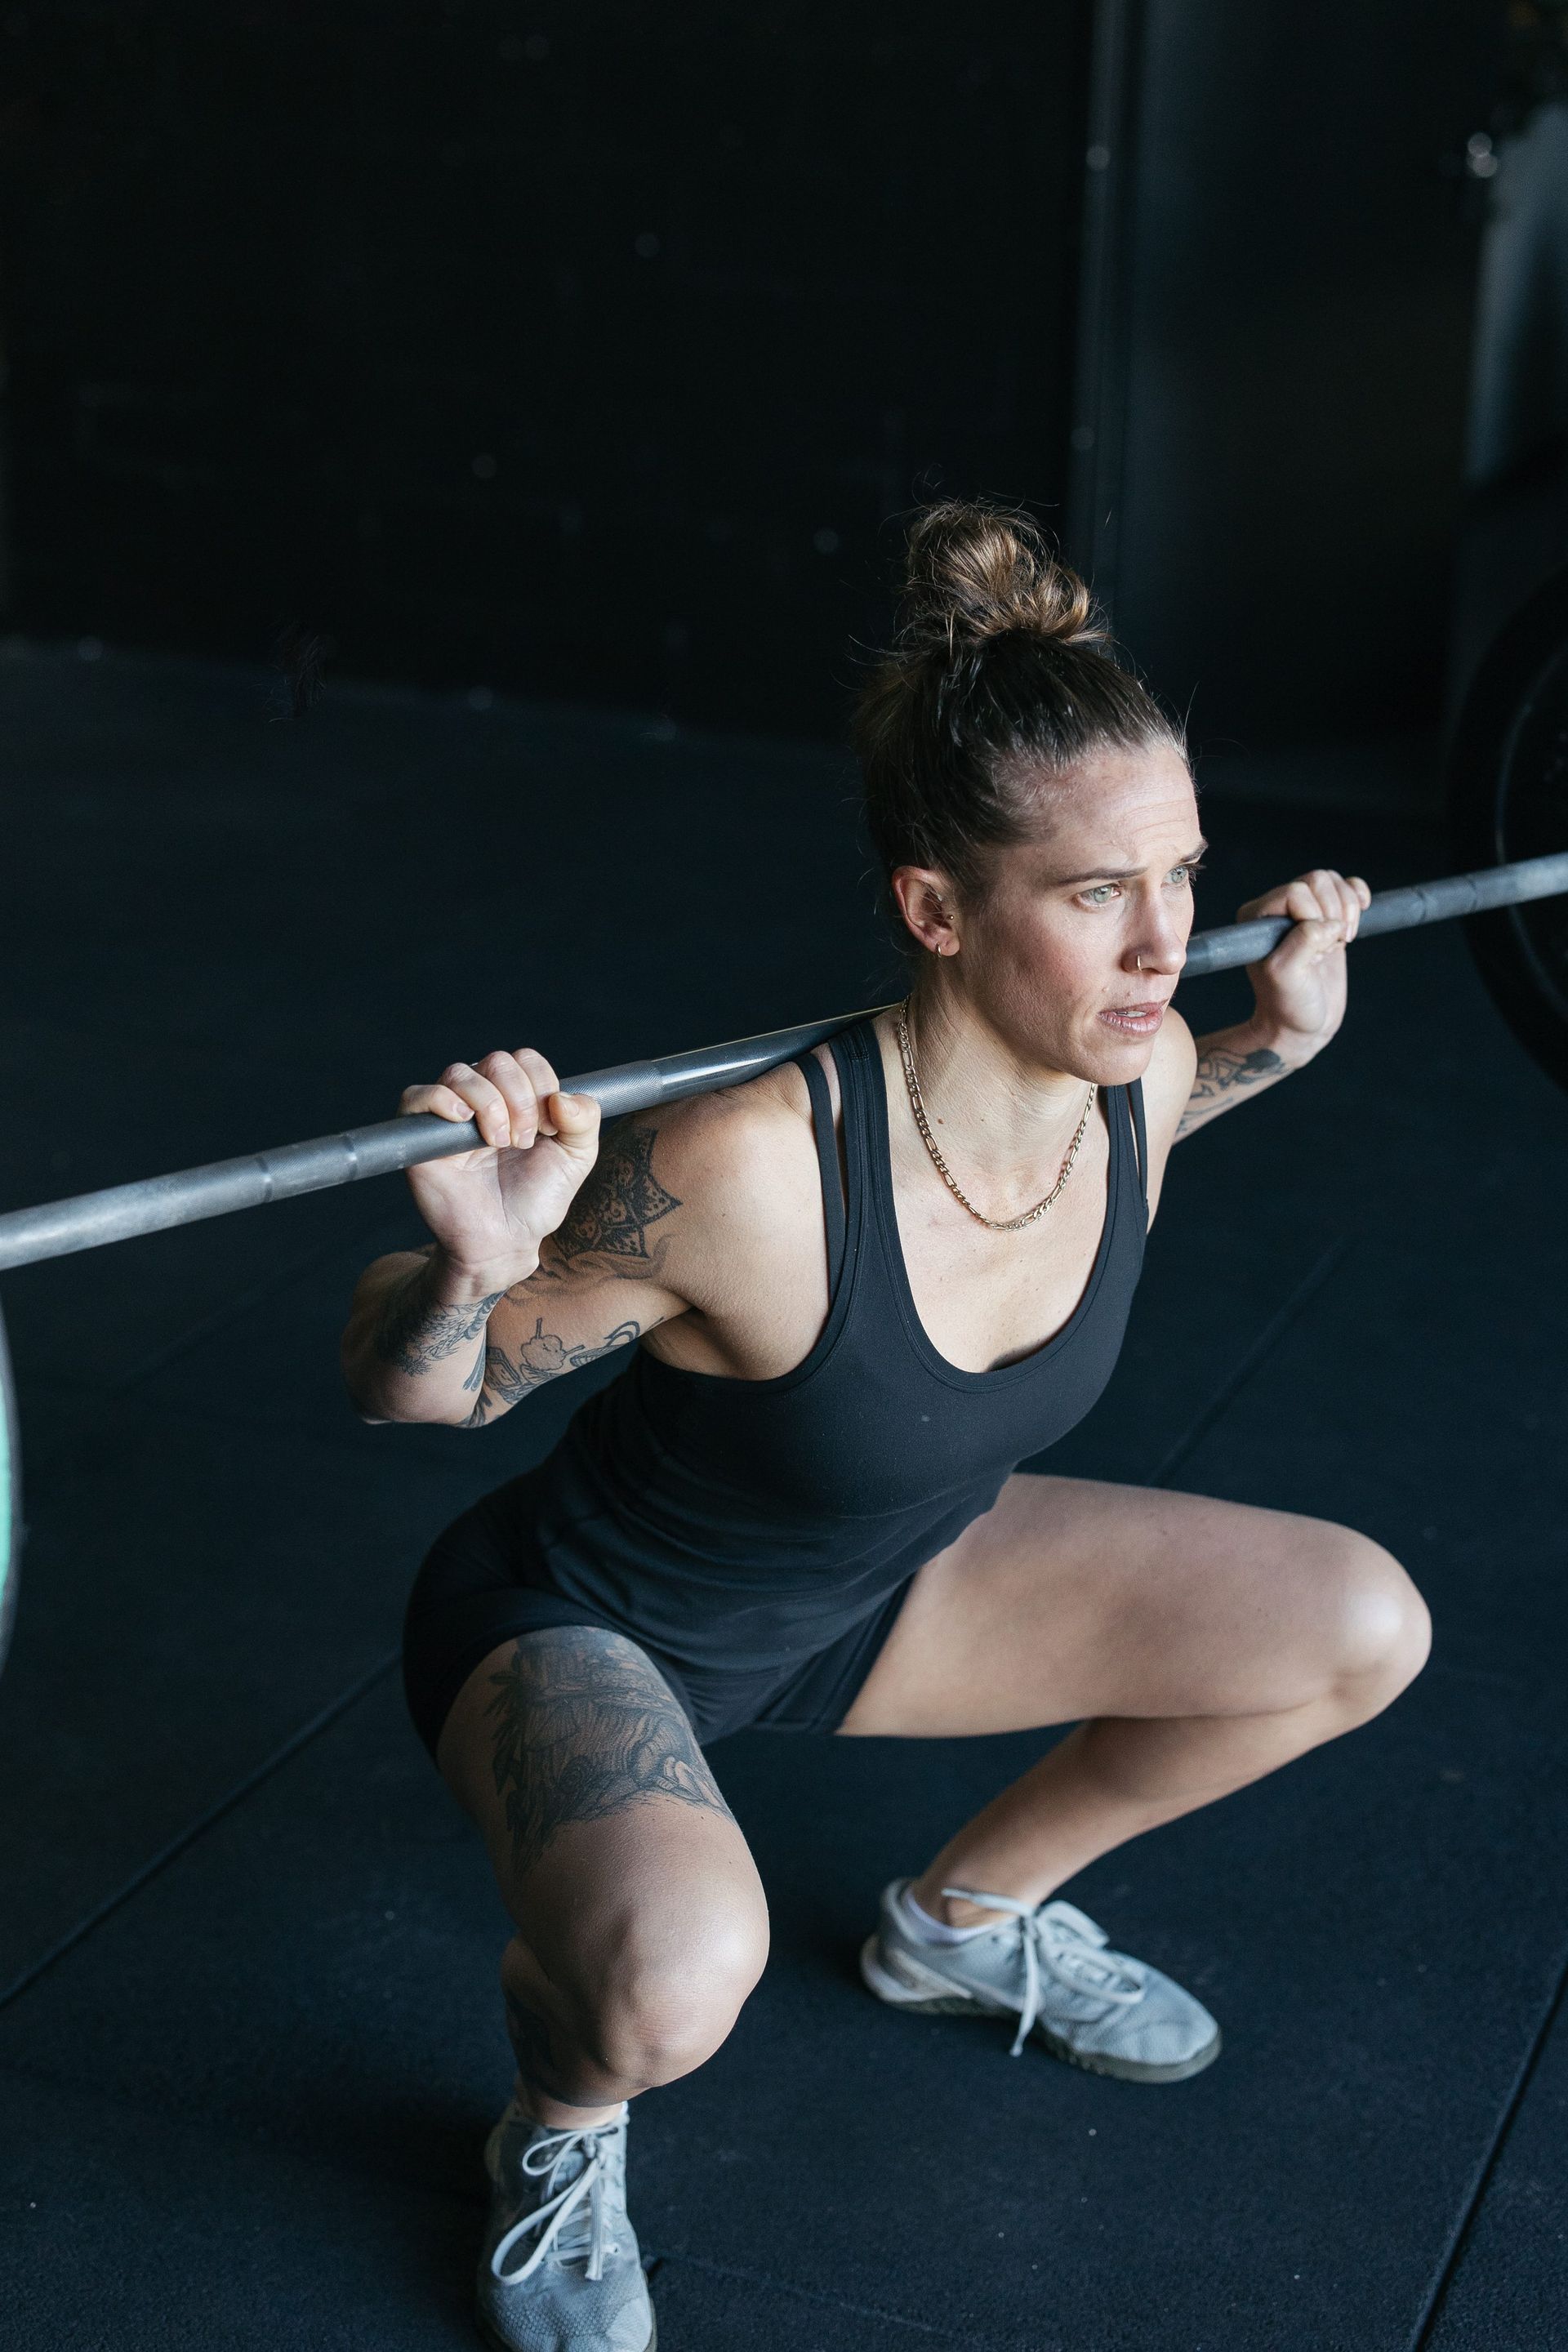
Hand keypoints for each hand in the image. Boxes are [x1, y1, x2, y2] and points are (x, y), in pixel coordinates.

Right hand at [398, 1048, 601, 1287]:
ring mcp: (450, 1115)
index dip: (541, 1086)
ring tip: (498, 1143)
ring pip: (460, 1073)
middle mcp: (482, 1098)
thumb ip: (584, 1120)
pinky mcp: (421, 1136)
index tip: (548, 1128)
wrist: (505, 1240)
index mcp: (517, 1096)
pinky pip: (417, 1096)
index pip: (525, 1060)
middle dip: (519, 1100)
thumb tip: (562, 1096)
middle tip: (523, 1142)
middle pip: (497, 1062)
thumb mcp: (576, 1158)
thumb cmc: (536, 1198)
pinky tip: (463, 1122)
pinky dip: (441, 1100)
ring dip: (489, 1104)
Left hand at [1235, 868, 1371, 1060]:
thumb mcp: (1287, 976)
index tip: (1313, 952)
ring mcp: (1304, 910)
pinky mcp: (1328, 917)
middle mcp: (1277, 908)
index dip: (1312, 917)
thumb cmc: (1288, 1003)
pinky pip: (1348, 887)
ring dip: (1347, 910)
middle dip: (1332, 914)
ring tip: (1340, 942)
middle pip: (1317, 881)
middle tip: (1327, 949)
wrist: (1305, 1023)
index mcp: (1256, 916)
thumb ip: (1303, 943)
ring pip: (1333, 881)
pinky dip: (1358, 898)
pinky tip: (1359, 917)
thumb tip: (1330, 924)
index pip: (1294, 892)